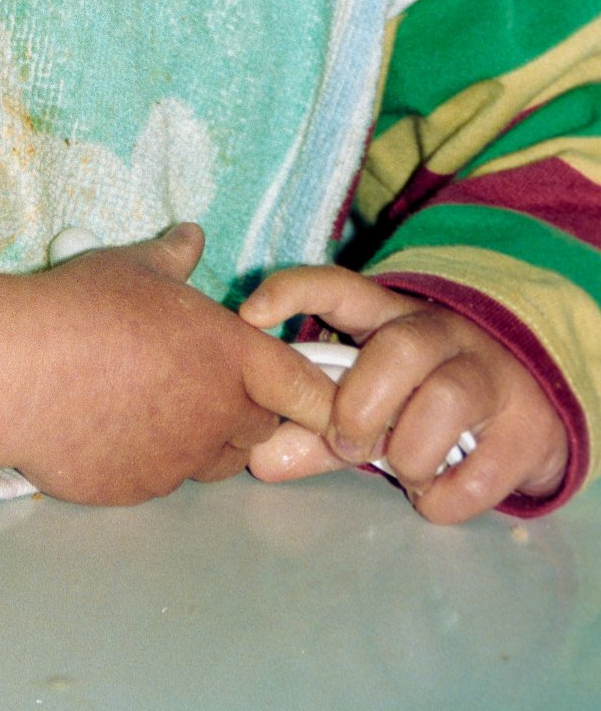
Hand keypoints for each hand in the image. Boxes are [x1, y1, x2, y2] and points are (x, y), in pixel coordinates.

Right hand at [0, 224, 335, 505]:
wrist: (19, 370)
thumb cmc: (84, 307)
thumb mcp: (134, 266)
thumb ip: (173, 256)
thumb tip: (192, 234)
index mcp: (232, 357)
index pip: (304, 388)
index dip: (315, 395)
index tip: (315, 399)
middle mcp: (216, 415)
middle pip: (260, 427)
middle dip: (244, 411)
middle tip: (202, 383)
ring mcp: (177, 461)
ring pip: (212, 460)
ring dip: (200, 439)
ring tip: (152, 403)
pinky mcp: (137, 491)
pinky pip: (159, 478)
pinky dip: (149, 458)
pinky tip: (110, 427)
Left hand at [239, 266, 568, 522]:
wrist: (533, 411)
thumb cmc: (429, 401)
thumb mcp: (373, 403)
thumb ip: (316, 431)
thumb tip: (260, 459)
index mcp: (391, 316)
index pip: (340, 286)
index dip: (294, 293)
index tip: (250, 315)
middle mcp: (444, 334)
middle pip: (399, 349)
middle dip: (361, 406)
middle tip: (348, 442)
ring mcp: (492, 377)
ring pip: (444, 402)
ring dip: (408, 454)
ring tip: (404, 469)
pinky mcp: (529, 431)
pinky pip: (478, 475)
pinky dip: (443, 498)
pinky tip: (436, 492)